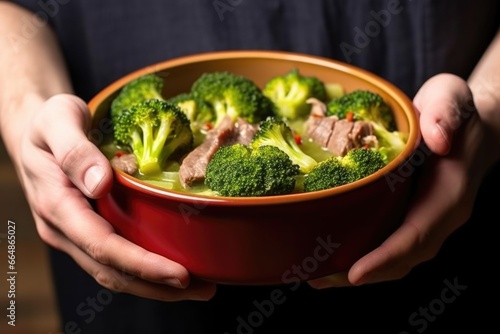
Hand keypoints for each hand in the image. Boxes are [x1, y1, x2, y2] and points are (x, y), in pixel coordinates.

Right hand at [16, 94, 215, 299]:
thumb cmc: (48, 121)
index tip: (180, 273)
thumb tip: (100, 184)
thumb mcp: (58, 120)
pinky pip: (113, 258)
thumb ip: (75, 152)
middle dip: (158, 286)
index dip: (142, 264)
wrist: (32, 129)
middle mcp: (64, 228)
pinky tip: (169, 266)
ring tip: (197, 286)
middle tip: (204, 289)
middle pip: (111, 271)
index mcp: (57, 205)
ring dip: (153, 285)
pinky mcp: (84, 230)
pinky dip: (142, 269)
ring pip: (112, 272)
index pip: (103, 246)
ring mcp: (73, 233)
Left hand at [309, 73, 486, 287]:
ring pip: (396, 256)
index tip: (354, 274)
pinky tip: (334, 254)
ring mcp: (427, 219)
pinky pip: (390, 242)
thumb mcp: (450, 99)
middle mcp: (439, 216)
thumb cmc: (455, 109)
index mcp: (449, 194)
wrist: (469, 122)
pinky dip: (364, 254)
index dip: (385, 257)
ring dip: (359, 270)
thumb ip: (445, 115)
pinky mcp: (413, 215)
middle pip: (402, 257)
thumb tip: (438, 139)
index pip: (417, 235)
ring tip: (318, 275)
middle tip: (318, 278)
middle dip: (363, 273)